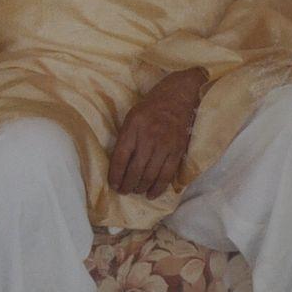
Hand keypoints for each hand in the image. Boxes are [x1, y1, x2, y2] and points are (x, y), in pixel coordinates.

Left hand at [108, 67, 206, 199]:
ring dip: (141, 188)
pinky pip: (167, 175)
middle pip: (135, 170)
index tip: (113, 184)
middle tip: (124, 191)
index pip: (120, 157)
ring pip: (150, 175)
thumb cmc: (151, 107)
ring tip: (135, 191)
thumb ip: (125, 138)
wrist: (177, 97)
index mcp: (134, 126)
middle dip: (127, 185)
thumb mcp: (132, 117)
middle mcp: (149, 137)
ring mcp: (165, 144)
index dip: (115, 175)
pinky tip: (151, 194)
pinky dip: (158, 188)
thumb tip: (118, 165)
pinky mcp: (177, 150)